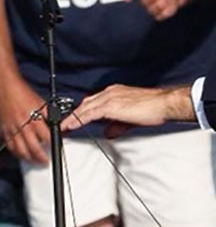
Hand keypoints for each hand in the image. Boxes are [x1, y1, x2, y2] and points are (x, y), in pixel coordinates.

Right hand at [0, 78, 49, 163]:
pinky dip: (16, 153)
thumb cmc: (23, 93)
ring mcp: (13, 130)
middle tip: (47, 161)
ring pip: (21, 150)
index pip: (47, 138)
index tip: (56, 149)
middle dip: (42, 158)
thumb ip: (50, 116)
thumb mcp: (42, 103)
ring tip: (35, 162)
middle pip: (34, 149)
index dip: (53, 145)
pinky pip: (10, 146)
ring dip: (29, 159)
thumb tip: (58, 125)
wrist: (6, 88)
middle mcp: (24, 127)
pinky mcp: (5, 130)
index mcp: (35, 120)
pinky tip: (21, 155)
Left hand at [60, 83, 193, 137]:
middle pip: (85, 104)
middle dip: (73, 115)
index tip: (72, 121)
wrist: (165, 104)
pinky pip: (89, 114)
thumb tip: (108, 133)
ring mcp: (109, 98)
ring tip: (62, 128)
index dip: (81, 113)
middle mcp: (109, 93)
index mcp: (114, 93)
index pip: (92, 103)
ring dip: (72, 119)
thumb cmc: (153, 108)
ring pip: (84, 108)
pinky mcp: (111, 105)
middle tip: (62, 125)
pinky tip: (71, 126)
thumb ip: (117, 126)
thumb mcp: (131, 119)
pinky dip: (78, 120)